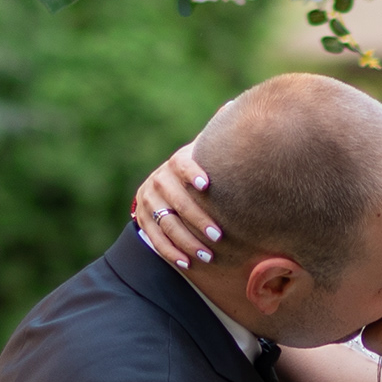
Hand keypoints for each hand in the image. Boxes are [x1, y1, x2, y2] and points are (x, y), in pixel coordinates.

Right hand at [133, 142, 216, 264]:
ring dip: (187, 241)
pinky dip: (171, 252)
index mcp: (176, 163)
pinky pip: (155, 239)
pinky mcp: (142, 219)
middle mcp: (159, 180)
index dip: (193, 173)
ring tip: (207, 255)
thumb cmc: (200, 173)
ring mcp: (148, 201)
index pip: (182, 165)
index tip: (207, 185)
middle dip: (198, 220)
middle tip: (218, 236)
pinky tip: (187, 262)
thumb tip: (238, 119)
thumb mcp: (206, 157)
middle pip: (178, 201)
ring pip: (167, 223)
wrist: (164, 185)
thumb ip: (222, 144)